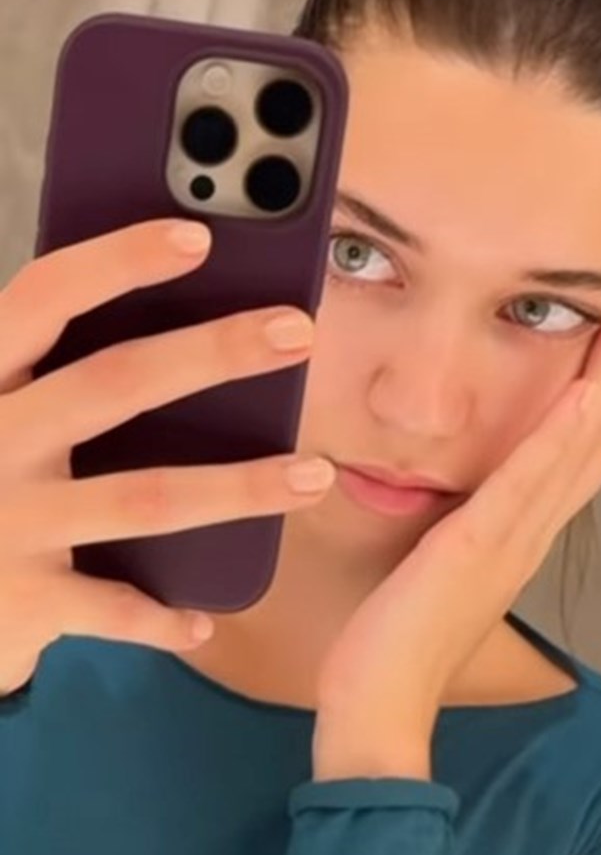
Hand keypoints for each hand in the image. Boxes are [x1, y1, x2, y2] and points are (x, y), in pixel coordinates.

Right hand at [0, 218, 332, 696]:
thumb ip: (50, 367)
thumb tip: (175, 287)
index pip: (42, 298)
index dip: (116, 262)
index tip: (198, 235)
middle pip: (112, 383)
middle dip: (212, 352)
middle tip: (298, 331)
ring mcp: (4, 521)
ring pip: (141, 497)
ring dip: (237, 488)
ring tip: (315, 474)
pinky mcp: (19, 599)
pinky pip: (111, 607)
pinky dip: (160, 617)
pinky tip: (206, 619)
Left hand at [311, 295, 600, 774]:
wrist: (377, 710)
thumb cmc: (393, 644)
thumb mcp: (432, 568)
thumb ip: (458, 529)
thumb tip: (458, 499)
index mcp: (521, 534)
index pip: (585, 453)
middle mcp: (531, 533)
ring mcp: (511, 538)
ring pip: (580, 447)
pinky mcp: (477, 545)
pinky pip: (529, 479)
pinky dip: (564, 432)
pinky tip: (589, 388)